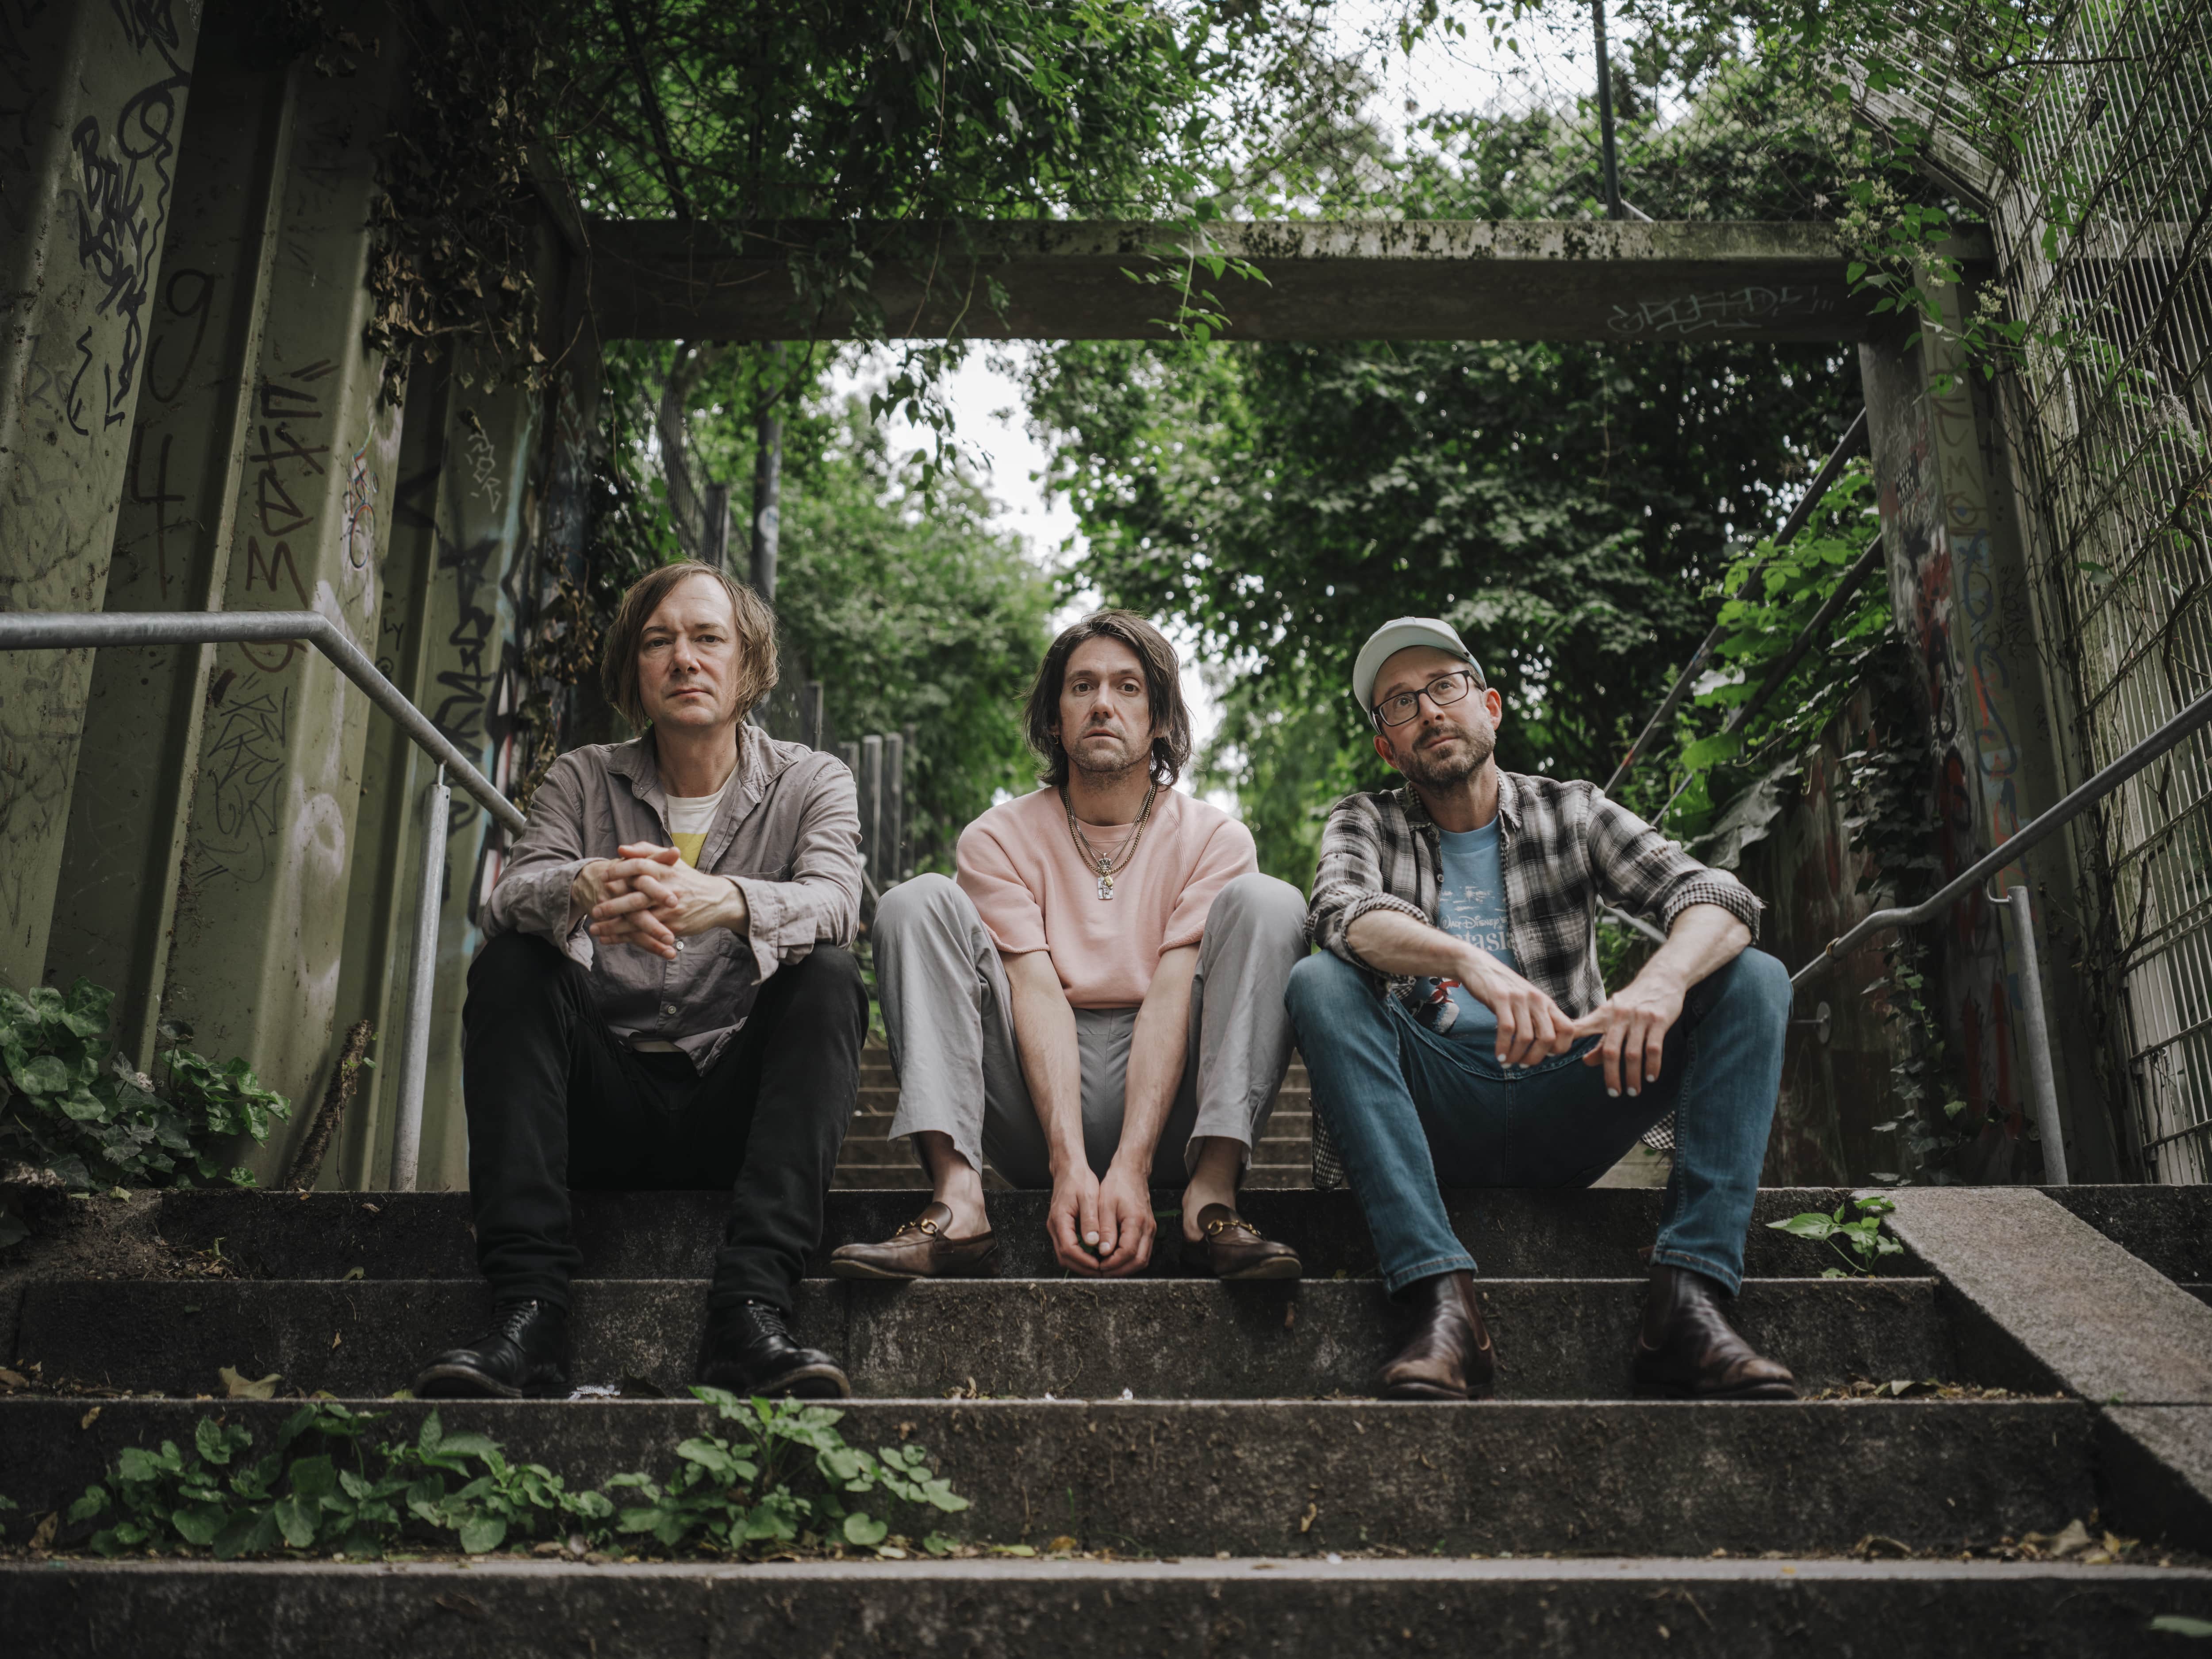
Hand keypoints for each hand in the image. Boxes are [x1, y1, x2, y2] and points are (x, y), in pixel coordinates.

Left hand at [585, 842, 744, 959]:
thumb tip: (621, 850)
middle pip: (636, 898)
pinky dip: (626, 938)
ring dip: (615, 926)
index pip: (640, 867)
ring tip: (595, 929)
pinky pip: (646, 934)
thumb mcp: (672, 861)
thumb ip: (646, 851)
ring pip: (639, 920)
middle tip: (594, 910)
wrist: (718, 900)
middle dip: (613, 906)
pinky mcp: (673, 927)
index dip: (620, 871)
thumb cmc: (689, 879)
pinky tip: (609, 939)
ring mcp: (671, 911)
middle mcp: (669, 890)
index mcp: (667, 870)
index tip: (603, 877)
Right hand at [1046, 1163, 1106, 1275]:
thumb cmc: (1078, 1180)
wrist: (1068, 1169)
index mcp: (1060, 1219)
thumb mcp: (1088, 1197)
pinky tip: (1094, 1255)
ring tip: (1100, 1266)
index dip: (1084, 1261)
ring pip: (1065, 1255)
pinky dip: (1080, 1256)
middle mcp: (1054, 1227)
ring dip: (1081, 1264)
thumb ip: (1090, 1220)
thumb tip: (1093, 1242)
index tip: (1100, 1265)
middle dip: (1083, 1267)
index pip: (1068, 1249)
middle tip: (1102, 1271)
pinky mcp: (1061, 1228)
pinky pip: (1067, 1248)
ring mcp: (1056, 1228)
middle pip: (1065, 1257)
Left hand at [1090, 1161, 1155, 1275]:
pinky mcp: (1148, 1230)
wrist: (1132, 1172)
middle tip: (1102, 1273)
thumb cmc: (1117, 1185)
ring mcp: (1150, 1230)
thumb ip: (1106, 1230)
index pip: (1128, 1252)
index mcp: (1137, 1221)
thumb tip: (1104, 1252)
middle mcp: (1148, 1228)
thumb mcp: (1105, 1205)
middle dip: (1119, 1271)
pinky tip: (1115, 1259)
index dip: (1113, 1263)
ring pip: (1142, 1259)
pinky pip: (1142, 1252)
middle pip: (1139, 1261)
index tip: (1098, 1266)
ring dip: (1125, 1268)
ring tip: (1107, 1269)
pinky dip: (1129, 1260)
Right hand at [1460, 952, 1576, 1067]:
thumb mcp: (1526, 1000)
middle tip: (1524, 1065)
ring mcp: (1519, 998)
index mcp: (1546, 1003)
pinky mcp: (1501, 998)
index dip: (1560, 1048)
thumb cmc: (1502, 988)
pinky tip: (1499, 1056)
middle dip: (1536, 1057)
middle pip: (1548, 1037)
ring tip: (1507, 1063)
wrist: (1478, 965)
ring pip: (1526, 1037)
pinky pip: (1506, 1029)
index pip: (1568, 1029)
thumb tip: (1545, 1046)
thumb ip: (1537, 1018)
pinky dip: (1503, 1047)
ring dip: (1517, 1055)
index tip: (1545, 1056)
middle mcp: (1537, 1000)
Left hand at [1570, 972, 1685, 1096]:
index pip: (1579, 1029)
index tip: (1550, 1056)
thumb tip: (1586, 1062)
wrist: (1661, 978)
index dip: (1564, 1041)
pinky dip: (1652, 1065)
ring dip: (1632, 1076)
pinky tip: (1650, 1078)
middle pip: (1610, 1051)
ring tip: (1633, 1092)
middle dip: (1611, 1075)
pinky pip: (1653, 1048)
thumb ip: (1599, 1039)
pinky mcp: (1658, 1020)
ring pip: (1632, 1053)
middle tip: (1613, 1093)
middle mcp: (1618, 1016)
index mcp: (1602, 1015)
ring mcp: (1639, 1018)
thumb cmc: (1632, 1002)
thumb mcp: (1611, 1016)